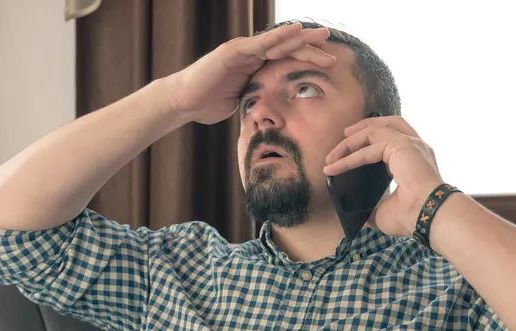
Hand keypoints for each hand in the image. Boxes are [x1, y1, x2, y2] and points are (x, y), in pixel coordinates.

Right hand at [166, 22, 335, 125]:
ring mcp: (243, 51)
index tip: (326, 63)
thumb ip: (254, 101)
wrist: (184, 102)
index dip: (304, 60)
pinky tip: (296, 31)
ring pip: (277, 42)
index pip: (284, 60)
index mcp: (253, 67)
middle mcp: (250, 55)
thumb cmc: (206, 104)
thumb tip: (268, 114)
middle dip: (309, 46)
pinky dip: (279, 36)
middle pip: (285, 48)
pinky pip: (261, 43)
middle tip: (331, 44)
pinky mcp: (235, 51)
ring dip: (301, 38)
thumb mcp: (240, 104)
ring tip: (321, 36)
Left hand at [323, 116, 447, 237]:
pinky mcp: (401, 145)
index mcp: (414, 160)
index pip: (392, 141)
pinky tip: (335, 166)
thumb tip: (355, 213)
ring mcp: (410, 143)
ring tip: (333, 154)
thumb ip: (372, 205)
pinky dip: (350, 155)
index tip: (348, 154)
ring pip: (374, 130)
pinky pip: (369, 143)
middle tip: (343, 137)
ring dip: (351, 141)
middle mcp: (415, 147)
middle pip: (387, 125)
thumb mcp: (384, 211)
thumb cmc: (411, 217)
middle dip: (362, 129)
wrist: (426, 216)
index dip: (369, 144)